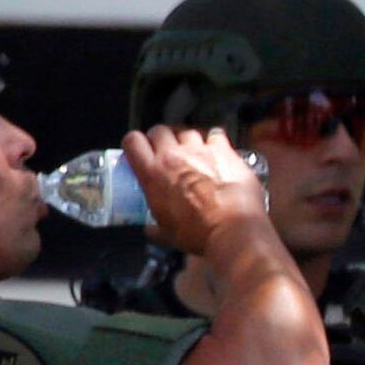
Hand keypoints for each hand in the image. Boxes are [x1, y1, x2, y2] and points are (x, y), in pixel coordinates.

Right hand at [125, 124, 269, 256]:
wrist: (232, 230)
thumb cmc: (198, 234)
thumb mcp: (167, 234)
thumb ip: (155, 228)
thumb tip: (150, 230)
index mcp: (152, 173)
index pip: (133, 141)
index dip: (135, 143)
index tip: (141, 150)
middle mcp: (173, 156)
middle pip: (160, 130)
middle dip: (161, 138)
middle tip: (166, 151)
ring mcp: (199, 151)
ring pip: (187, 131)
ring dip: (187, 140)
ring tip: (194, 153)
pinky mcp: (225, 151)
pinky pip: (216, 135)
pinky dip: (215, 140)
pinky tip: (218, 150)